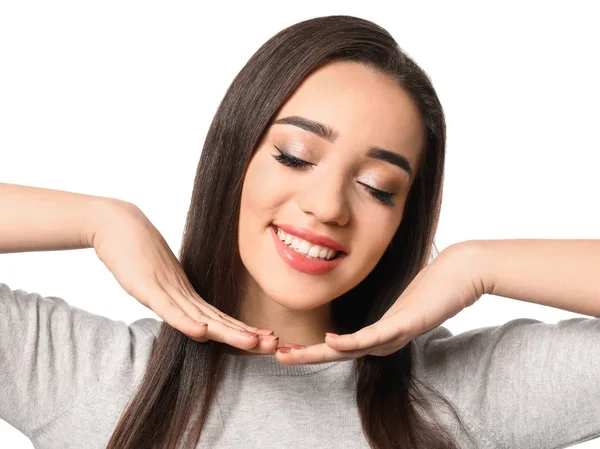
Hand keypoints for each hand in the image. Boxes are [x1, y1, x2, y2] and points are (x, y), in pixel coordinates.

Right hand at [90, 200, 278, 351]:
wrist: (117, 223)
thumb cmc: (137, 252)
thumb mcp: (157, 281)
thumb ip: (171, 297)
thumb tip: (186, 311)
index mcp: (187, 294)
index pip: (220, 318)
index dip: (243, 331)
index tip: (268, 340)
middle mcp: (183, 293)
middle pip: (220, 319)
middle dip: (247, 334)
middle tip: (275, 345)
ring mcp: (167, 290)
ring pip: (202, 316)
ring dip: (228, 331)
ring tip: (254, 342)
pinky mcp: (148, 289)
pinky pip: (170, 309)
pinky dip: (187, 322)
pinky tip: (204, 331)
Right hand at [275, 242, 483, 364]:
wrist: (466, 271)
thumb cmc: (437, 281)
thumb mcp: (406, 296)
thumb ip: (391, 305)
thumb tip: (382, 304)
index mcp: (383, 332)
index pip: (342, 344)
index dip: (314, 348)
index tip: (288, 345)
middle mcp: (387, 338)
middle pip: (341, 352)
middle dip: (308, 355)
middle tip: (279, 356)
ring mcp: (398, 333)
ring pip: (353, 349)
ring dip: (320, 353)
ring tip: (292, 353)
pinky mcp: (409, 323)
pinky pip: (375, 335)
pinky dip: (351, 341)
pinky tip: (331, 341)